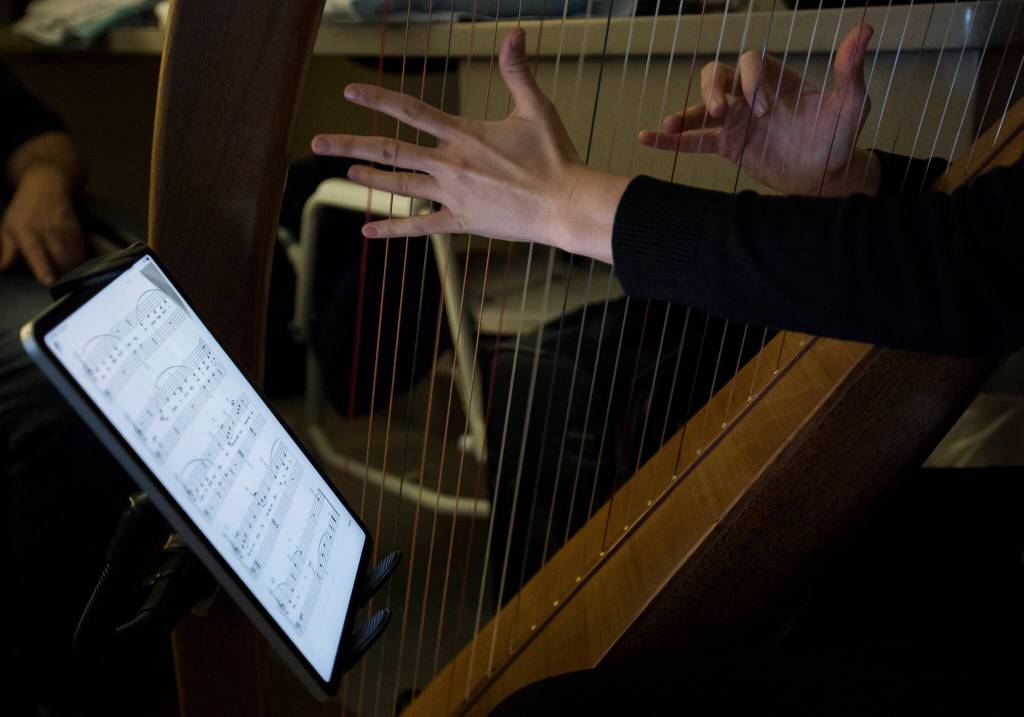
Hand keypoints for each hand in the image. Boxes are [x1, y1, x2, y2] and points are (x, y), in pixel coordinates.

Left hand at [1, 163, 83, 284]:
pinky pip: (81, 249)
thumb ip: (6, 250)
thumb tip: (1, 268)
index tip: (49, 281)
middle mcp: (46, 230)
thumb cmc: (23, 210)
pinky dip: (80, 259)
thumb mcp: (7, 227)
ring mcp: (63, 228)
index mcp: (25, 231)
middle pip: (61, 258)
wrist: (46, 185)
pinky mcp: (76, 228)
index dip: (43, 268)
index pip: (36, 253)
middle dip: (63, 273)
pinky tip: (76, 263)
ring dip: (73, 268)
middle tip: (61, 282)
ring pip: (74, 255)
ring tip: (68, 274)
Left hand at [312, 29, 628, 263]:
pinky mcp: (462, 222)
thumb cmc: (554, 157)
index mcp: (463, 134)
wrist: (564, 204)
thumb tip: (515, 32)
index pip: (410, 111)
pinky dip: (393, 230)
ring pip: (400, 186)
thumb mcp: (536, 108)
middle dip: (350, 146)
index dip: (378, 99)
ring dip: (370, 179)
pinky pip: (420, 228)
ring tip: (346, 174)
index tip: (349, 92)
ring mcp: (452, 196)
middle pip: (390, 152)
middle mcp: (450, 164)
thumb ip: (517, 71)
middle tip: (318, 144)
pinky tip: (369, 232)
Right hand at [639, 25, 879, 196]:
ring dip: (686, 112)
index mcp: (777, 80)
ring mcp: (737, 121)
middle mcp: (752, 96)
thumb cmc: (841, 138)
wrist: (827, 177)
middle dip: (713, 89)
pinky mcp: (728, 146)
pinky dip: (671, 141)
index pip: (751, 63)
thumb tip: (864, 30)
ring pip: (702, 106)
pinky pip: (694, 141)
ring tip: (671, 124)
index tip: (762, 110)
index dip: (750, 81)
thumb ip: (850, 70)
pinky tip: (648, 139)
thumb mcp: (852, 105)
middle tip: (720, 111)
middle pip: (719, 75)